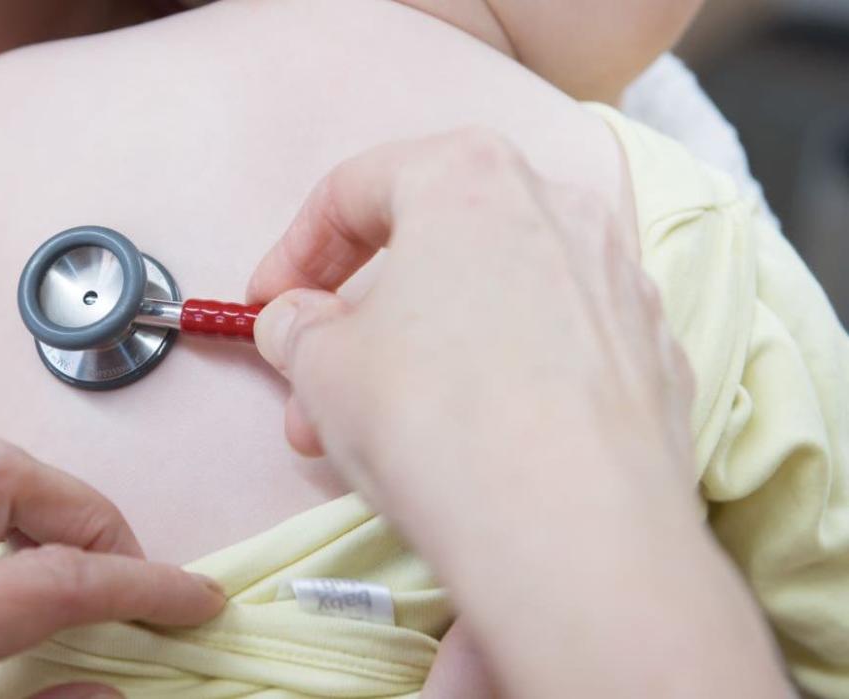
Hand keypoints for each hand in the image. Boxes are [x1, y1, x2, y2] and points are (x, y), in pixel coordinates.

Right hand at [250, 128, 693, 524]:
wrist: (574, 535)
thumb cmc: (435, 422)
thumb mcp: (322, 368)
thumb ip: (297, 328)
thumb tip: (297, 321)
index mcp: (470, 176)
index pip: (356, 188)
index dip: (293, 251)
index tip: (267, 305)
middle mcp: (559, 206)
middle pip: (430, 246)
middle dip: (357, 321)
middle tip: (313, 388)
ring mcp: (619, 281)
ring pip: (492, 298)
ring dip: (423, 353)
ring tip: (378, 431)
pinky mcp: (654, 355)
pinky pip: (553, 347)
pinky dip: (499, 376)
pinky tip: (471, 440)